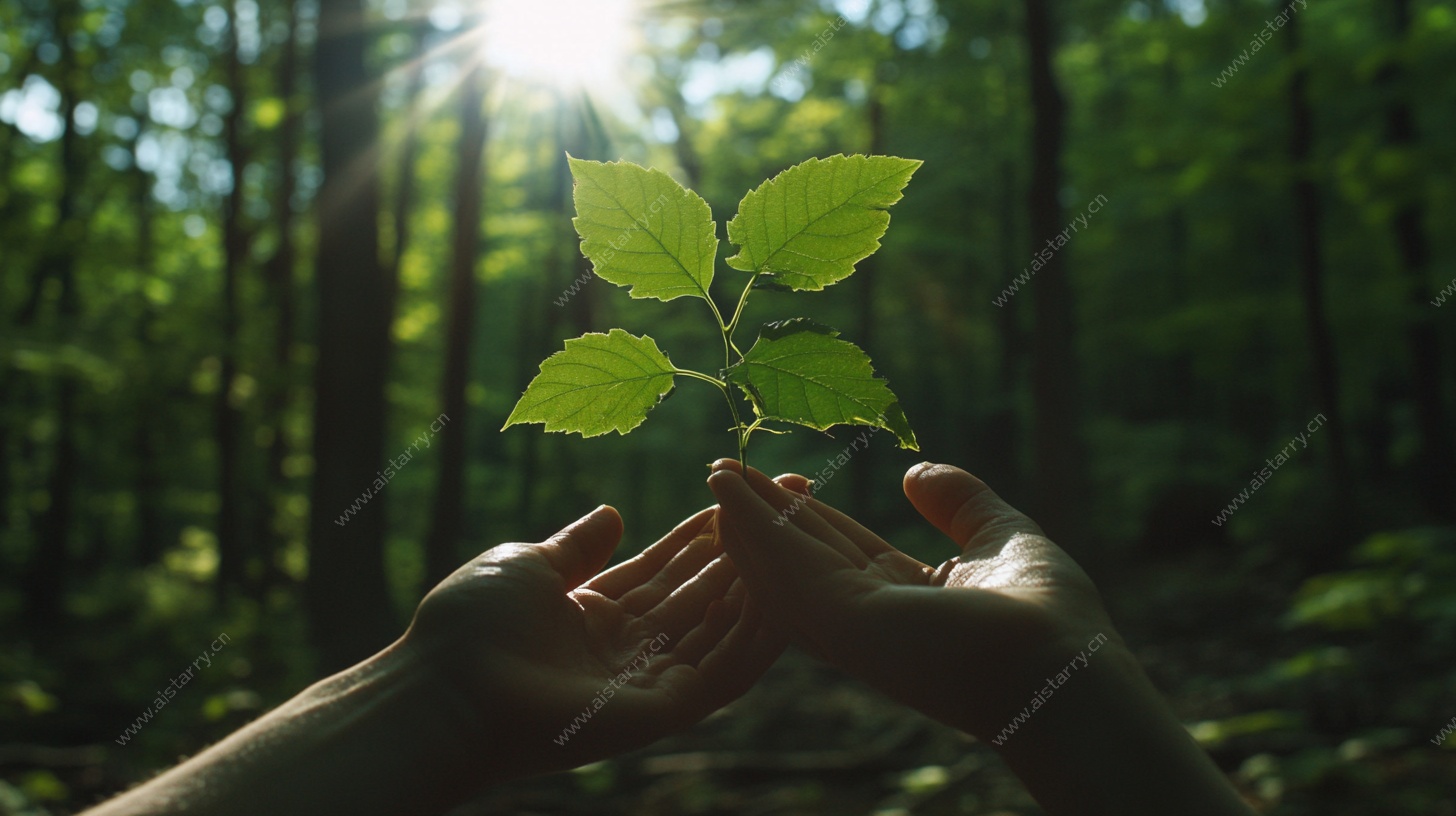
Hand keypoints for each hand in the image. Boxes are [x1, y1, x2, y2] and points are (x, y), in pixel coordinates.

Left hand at [402, 504, 784, 780]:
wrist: (446, 689)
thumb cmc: (470, 627)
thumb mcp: (529, 566)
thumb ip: (578, 547)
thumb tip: (614, 512)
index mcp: (593, 615)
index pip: (665, 569)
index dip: (704, 534)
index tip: (743, 495)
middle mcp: (626, 650)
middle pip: (700, 596)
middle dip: (744, 553)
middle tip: (789, 508)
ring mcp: (646, 683)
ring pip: (720, 631)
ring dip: (757, 588)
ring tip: (795, 541)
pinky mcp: (660, 712)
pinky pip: (722, 674)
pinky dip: (755, 640)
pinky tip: (786, 602)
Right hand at [708, 460, 1252, 814]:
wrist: (1065, 670)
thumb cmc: (1051, 622)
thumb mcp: (1003, 538)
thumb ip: (961, 503)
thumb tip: (915, 472)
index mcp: (904, 599)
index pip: (840, 550)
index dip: (805, 513)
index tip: (774, 479)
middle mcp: (870, 617)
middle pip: (803, 556)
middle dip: (763, 515)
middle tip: (721, 471)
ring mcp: (852, 625)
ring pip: (783, 565)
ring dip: (746, 519)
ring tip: (715, 475)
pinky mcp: (845, 623)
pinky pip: (787, 570)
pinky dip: (755, 530)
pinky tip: (730, 498)